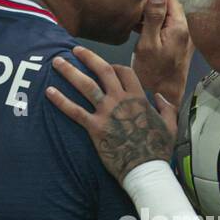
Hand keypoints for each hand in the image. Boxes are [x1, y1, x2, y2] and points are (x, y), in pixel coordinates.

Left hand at [47, 45, 179, 182]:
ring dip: (70, 72)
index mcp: (138, 98)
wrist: (145, 169)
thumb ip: (166, 107)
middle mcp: (120, 100)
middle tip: (75, 50)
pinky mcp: (95, 127)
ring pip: (85, 85)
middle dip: (88, 57)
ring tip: (56, 62)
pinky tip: (48, 92)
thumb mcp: (170, 125)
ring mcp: (107, 112)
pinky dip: (60, 100)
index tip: (107, 67)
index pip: (124, 72)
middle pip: (102, 71)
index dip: (115, 66)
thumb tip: (159, 97)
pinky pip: (74, 111)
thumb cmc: (158, 149)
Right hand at [131, 0, 191, 106]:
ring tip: (133, 10)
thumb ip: (154, 17)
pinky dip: (154, 23)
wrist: (163, 99)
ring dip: (151, 11)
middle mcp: (185, 29)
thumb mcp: (148, 44)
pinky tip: (139, 26)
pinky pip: (166, 26)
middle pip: (170, 3)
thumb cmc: (152, 74)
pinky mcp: (176, 45)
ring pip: (167, 15)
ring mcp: (182, 37)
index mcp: (179, 26)